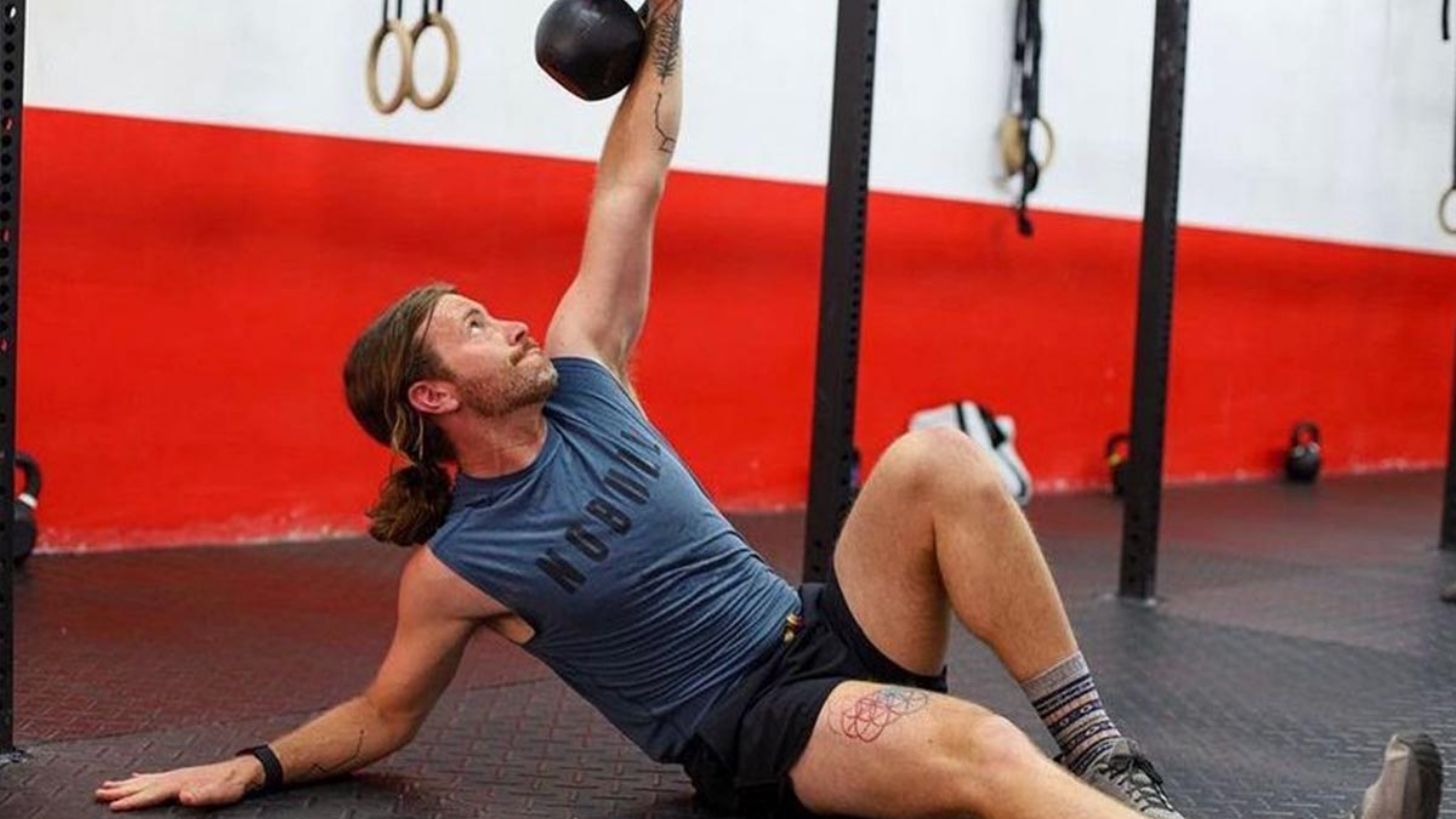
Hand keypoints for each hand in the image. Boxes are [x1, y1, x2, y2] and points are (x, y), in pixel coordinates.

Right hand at [94, 756, 262, 811]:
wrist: (245, 771)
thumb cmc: (233, 785)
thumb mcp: (223, 793)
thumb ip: (204, 795)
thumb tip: (184, 795)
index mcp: (181, 783)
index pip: (152, 793)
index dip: (132, 800)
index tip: (112, 806)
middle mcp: (175, 776)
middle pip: (142, 784)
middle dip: (119, 791)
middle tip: (97, 793)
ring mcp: (177, 774)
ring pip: (144, 779)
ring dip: (124, 784)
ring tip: (104, 786)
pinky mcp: (181, 775)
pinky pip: (154, 775)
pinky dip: (140, 777)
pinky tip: (132, 776)